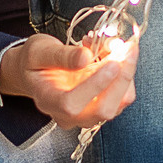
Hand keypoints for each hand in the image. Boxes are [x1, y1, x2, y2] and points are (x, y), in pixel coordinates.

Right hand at [0, 27, 138, 129]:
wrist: (37, 71)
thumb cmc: (35, 61)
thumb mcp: (40, 50)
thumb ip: (61, 55)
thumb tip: (86, 57)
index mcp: (48, 101)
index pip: (71, 104)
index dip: (94, 86)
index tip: (111, 63)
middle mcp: (68, 116)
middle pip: (102, 110)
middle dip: (121, 79)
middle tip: (127, 48)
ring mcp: (87, 115)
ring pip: (118, 104)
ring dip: (126, 73)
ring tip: (117, 46)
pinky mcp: (101, 107)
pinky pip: (122, 97)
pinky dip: (126, 74)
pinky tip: (118, 55)